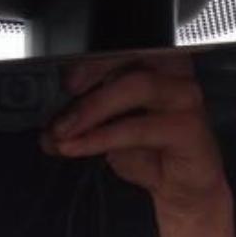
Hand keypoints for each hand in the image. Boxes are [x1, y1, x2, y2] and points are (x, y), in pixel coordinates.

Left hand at [42, 54, 235, 236]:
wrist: (181, 191)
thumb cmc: (150, 153)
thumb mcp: (106, 132)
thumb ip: (79, 122)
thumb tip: (47, 127)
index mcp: (154, 63)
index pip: (123, 45)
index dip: (92, 55)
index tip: (65, 76)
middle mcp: (174, 73)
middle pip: (132, 54)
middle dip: (91, 71)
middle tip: (63, 95)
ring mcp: (184, 99)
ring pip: (135, 86)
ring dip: (92, 108)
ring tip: (64, 130)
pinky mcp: (188, 129)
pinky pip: (139, 127)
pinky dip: (102, 137)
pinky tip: (80, 146)